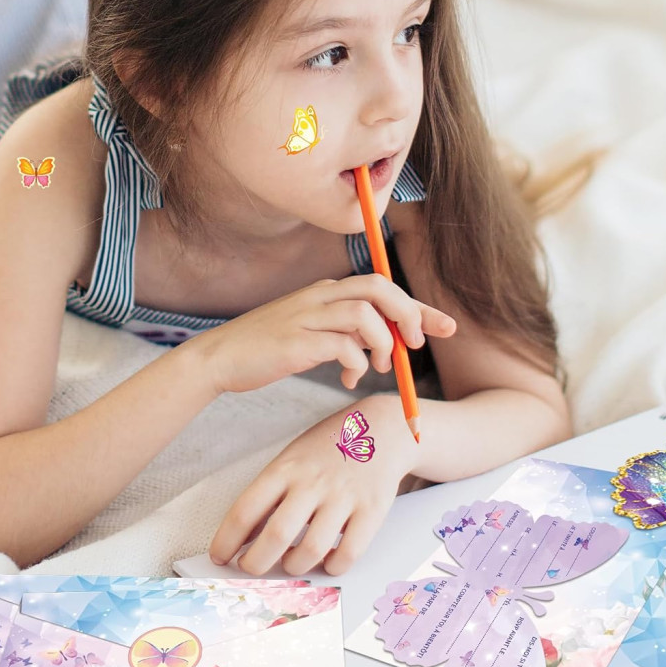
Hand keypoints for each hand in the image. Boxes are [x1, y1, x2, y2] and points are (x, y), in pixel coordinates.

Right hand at [197, 274, 455, 395]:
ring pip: (365, 314)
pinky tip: (349, 379)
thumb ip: (348, 333)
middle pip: (380, 288)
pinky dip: (356, 363)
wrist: (219, 359)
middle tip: (414, 347)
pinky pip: (342, 345)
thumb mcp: (314, 333)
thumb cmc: (268, 349)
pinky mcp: (296, 341)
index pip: (384, 287)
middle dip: (408, 316)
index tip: (446, 326)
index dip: (419, 308)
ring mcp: (307, 315)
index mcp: (327, 291)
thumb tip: (384, 345)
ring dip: (383, 343)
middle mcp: (320, 296)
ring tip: (379, 367)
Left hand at [209, 394, 415, 575]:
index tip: (220, 556)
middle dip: (255, 564)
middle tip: (252, 568)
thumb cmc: (329, 447)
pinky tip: (327, 560)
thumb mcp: (293, 458)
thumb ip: (271, 494)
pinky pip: (348, 553)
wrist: (381, 428)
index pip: (245, 510)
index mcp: (287, 467)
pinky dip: (332, 567)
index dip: (226, 540)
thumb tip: (243, 538)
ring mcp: (344, 496)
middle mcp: (313, 481)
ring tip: (291, 562)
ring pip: (310, 551)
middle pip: (276, 536)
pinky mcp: (372, 509)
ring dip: (294, 567)